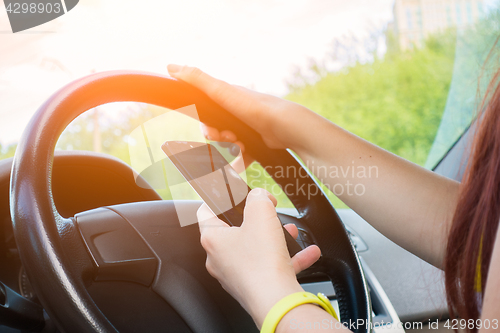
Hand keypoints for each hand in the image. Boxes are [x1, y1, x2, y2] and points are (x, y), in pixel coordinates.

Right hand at [167, 65, 311, 152]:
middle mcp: (237, 112)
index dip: (206, 127)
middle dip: (220, 140)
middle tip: (230, 139)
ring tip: (241, 147)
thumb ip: (197, 80)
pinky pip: (241, 156)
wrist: (285, 127)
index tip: (212, 132)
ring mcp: (247, 127)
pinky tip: (243, 159)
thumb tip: (171, 67)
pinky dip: (240, 159)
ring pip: (228, 146)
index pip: (206, 116)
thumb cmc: (253, 107)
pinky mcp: (255, 141)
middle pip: (216, 133)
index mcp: (227, 98)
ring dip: (230, 150)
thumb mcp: (221, 91)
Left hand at [196, 188, 320, 328]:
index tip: (228, 191)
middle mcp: (220, 259)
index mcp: (213, 239)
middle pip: (235, 230)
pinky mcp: (255, 286)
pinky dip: (289, 258)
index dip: (217, 197)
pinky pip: (272, 267)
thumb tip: (259, 195)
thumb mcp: (261, 214)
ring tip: (290, 231)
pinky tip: (308, 252)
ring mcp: (237, 275)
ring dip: (274, 237)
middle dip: (256, 219)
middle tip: (267, 211)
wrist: (276, 301)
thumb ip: (258, 197)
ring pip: (255, 249)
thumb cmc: (262, 262)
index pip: (206, 210)